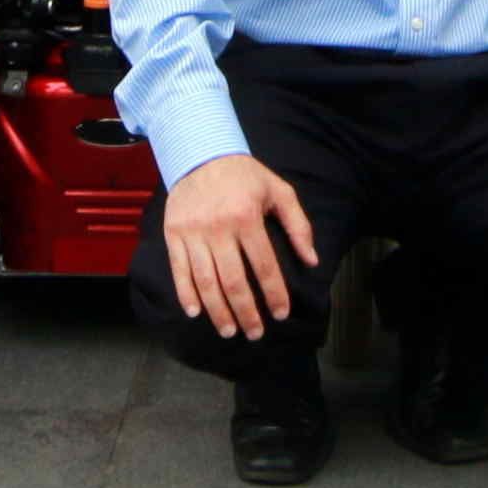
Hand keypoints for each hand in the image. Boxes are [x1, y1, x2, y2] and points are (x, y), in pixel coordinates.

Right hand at [159, 152, 317, 341]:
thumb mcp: (278, 191)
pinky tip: (195, 312)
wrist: (200, 153)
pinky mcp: (174, 234)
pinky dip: (186, 294)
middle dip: (246, 313)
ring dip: (218, 311)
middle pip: (234, 281)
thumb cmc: (244, 175)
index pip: (264, 266)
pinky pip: (179, 270)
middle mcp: (219, 228)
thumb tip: (312, 261)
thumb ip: (298, 225)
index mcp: (247, 217)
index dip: (274, 294)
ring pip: (206, 281)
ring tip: (229, 331)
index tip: (280, 314)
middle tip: (255, 334)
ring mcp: (193, 232)